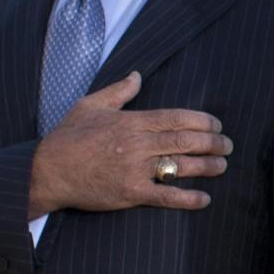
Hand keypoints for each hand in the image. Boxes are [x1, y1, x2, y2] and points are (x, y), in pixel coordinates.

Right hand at [26, 72, 230, 217]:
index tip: (216, 125)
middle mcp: (138, 144)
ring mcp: (135, 169)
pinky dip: (188, 198)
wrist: (46, 171)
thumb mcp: (90, 105)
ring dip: (208, 166)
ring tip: (223, 166)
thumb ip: (118, 90)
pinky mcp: (130, 193)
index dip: (203, 121)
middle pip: (186, 141)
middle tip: (228, 145)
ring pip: (181, 166)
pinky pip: (166, 196)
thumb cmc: (67, 137)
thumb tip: (137, 75)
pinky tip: (205, 199)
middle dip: (213, 143)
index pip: (178, 118)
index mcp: (132, 121)